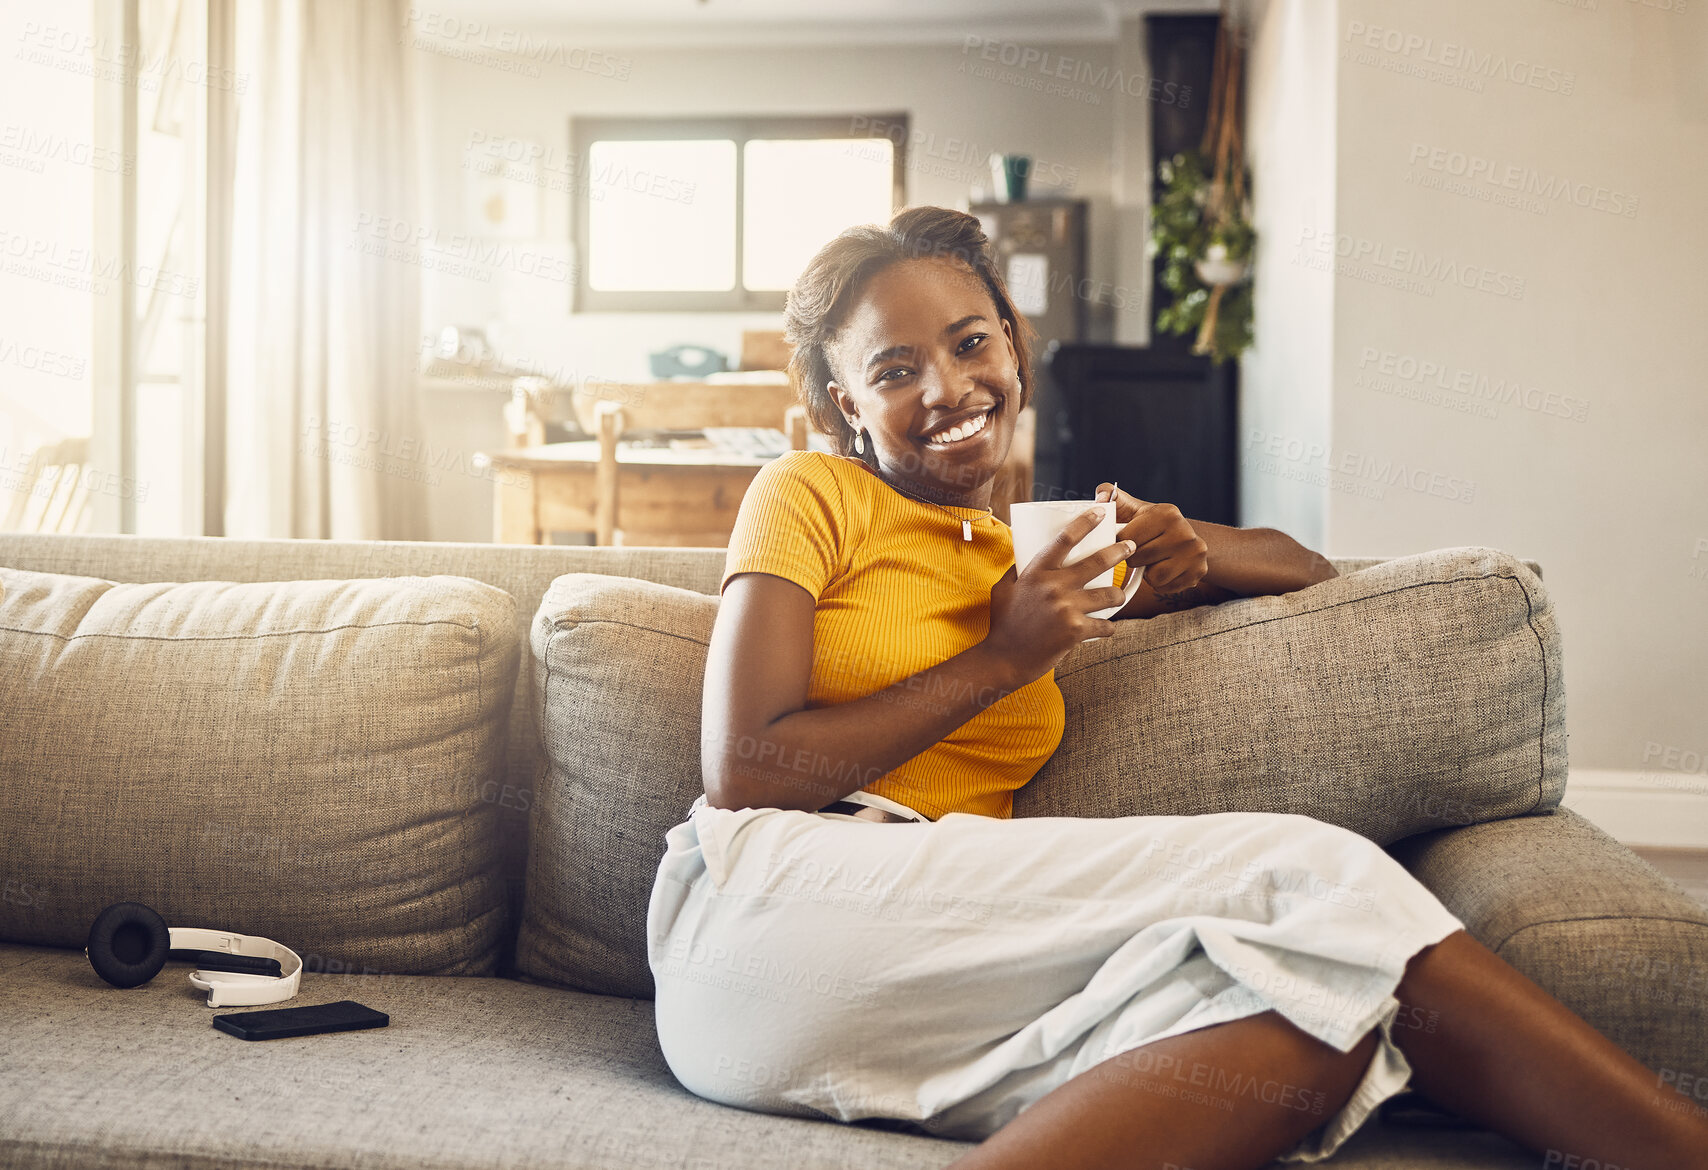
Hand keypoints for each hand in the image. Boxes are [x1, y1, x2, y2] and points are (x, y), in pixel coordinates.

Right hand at [985, 507, 1133, 685]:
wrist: (1004, 659)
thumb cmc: (1003, 623)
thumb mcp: (1002, 589)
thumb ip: (1017, 571)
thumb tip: (1026, 555)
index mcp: (1036, 572)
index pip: (1065, 539)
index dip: (1086, 522)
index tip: (1101, 513)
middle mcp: (1053, 586)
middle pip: (1097, 561)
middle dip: (1119, 551)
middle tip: (1131, 546)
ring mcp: (1066, 609)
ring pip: (1109, 595)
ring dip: (1118, 596)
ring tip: (1118, 596)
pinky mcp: (1075, 631)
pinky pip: (1105, 626)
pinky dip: (1107, 628)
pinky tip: (1104, 628)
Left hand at [1094, 483, 1208, 595]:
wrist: (1185, 540)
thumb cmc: (1150, 525)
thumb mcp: (1134, 508)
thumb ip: (1113, 498)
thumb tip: (1101, 496)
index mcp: (1166, 514)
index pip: (1127, 538)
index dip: (1120, 542)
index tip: (1125, 540)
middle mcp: (1184, 532)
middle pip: (1139, 558)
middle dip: (1134, 558)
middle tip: (1141, 551)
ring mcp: (1195, 553)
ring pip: (1154, 577)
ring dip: (1148, 573)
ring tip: (1153, 560)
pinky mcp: (1198, 572)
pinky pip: (1165, 587)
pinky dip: (1160, 583)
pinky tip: (1164, 569)